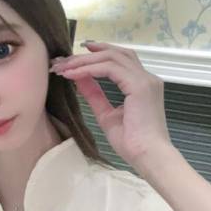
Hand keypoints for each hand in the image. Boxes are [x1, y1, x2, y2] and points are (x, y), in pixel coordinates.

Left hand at [49, 41, 172, 173]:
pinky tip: (73, 74)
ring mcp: (144, 80)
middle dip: (87, 54)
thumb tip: (79, 79)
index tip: (73, 60)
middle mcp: (146, 78)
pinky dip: (89, 69)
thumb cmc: (131, 143)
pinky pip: (110, 69)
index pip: (119, 60)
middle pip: (115, 53)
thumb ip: (95, 96)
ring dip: (85, 60)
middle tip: (63, 60)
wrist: (147, 156)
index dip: (96, 56)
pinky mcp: (139, 85)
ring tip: (64, 66)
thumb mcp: (107, 115)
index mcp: (141, 85)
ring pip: (111, 57)